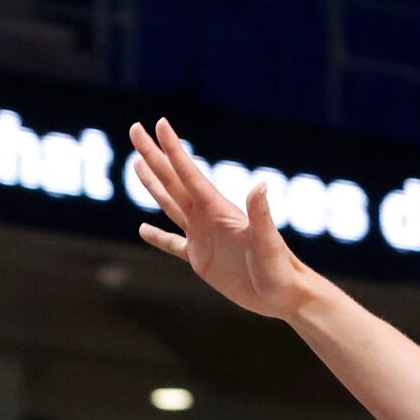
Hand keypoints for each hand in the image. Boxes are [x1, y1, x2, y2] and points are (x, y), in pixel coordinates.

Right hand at [127, 117, 316, 317]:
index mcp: (218, 210)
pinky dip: (157, 237)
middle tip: (135, 128)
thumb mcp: (268, 242)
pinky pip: (173, 245)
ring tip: (137, 163)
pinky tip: (143, 229)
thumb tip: (261, 185)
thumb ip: (261, 214)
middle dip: (153, 155)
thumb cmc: (280, 268)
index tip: (159, 124)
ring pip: (170, 204)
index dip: (173, 149)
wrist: (283, 294)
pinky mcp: (200, 259)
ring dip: (153, 183)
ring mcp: (202, 237)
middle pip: (172, 180)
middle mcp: (207, 217)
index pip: (189, 174)